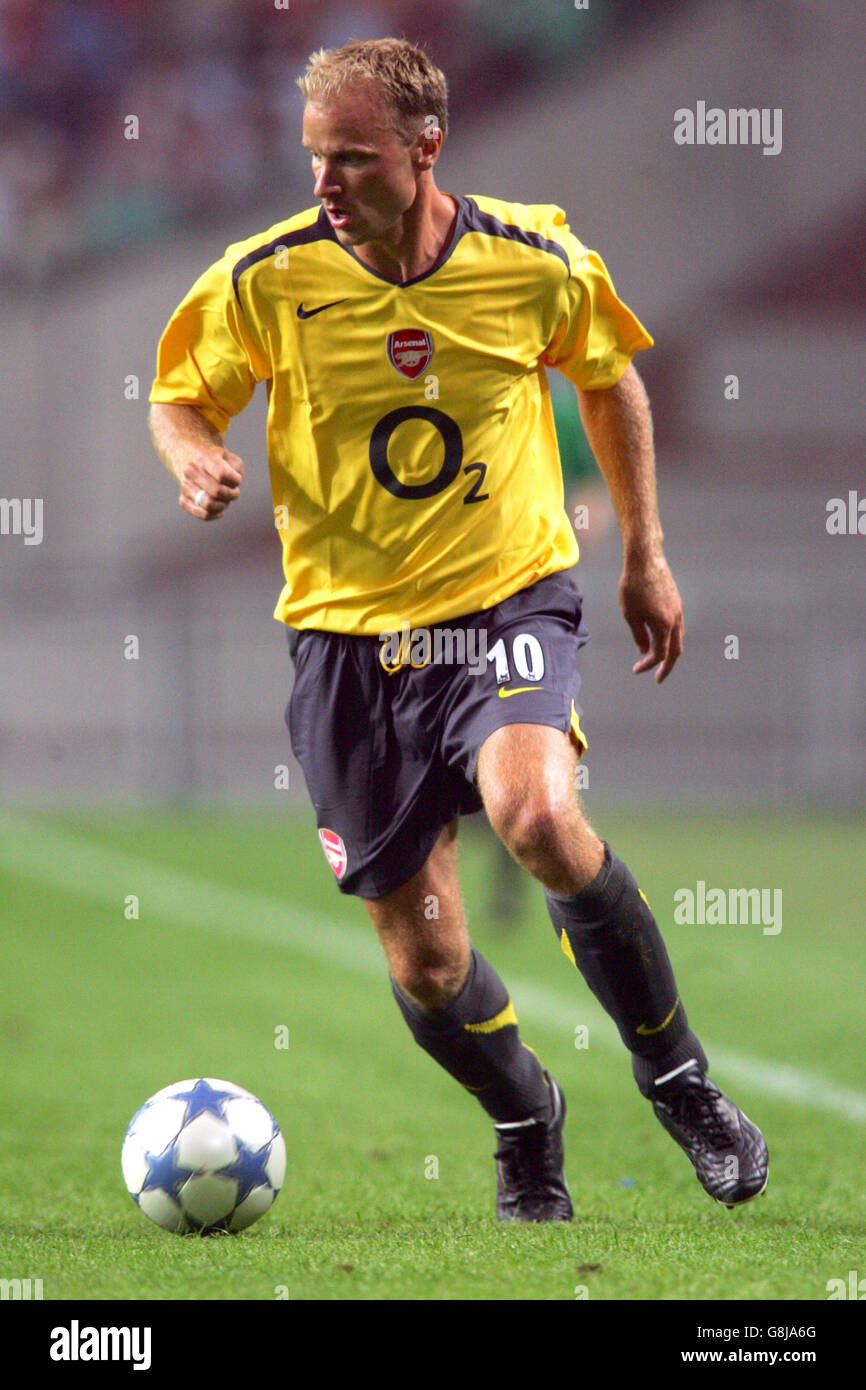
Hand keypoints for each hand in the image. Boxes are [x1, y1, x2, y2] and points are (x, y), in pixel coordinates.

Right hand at [178, 446, 243, 520]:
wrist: (193, 462)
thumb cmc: (218, 462)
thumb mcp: (231, 458)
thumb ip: (237, 468)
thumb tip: (231, 485)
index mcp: (203, 457)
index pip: (222, 475)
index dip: (235, 481)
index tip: (237, 479)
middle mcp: (190, 471)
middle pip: (217, 491)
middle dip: (232, 494)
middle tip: (234, 492)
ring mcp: (185, 486)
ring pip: (210, 505)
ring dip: (224, 504)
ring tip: (226, 498)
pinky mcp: (184, 500)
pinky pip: (204, 514)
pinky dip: (216, 513)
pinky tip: (220, 506)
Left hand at [618, 552, 683, 682]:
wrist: (646, 559)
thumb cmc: (634, 585)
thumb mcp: (630, 614)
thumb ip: (639, 634)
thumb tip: (644, 650)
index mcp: (664, 625)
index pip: (659, 654)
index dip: (648, 665)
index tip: (636, 669)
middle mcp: (676, 619)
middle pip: (675, 650)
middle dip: (666, 666)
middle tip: (658, 678)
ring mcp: (678, 610)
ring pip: (678, 638)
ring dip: (669, 651)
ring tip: (659, 660)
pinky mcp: (676, 602)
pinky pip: (677, 626)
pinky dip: (670, 638)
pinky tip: (660, 638)